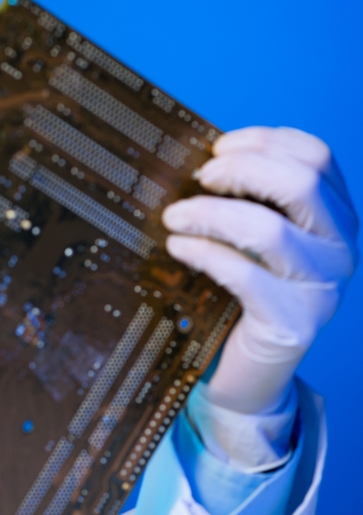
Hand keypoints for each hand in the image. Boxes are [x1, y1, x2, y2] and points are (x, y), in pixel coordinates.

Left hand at [162, 127, 357, 413]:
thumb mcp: (251, 239)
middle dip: (240, 170)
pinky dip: (204, 253)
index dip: (264, 141)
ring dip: (211, 215)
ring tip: (174, 218)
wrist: (249, 373)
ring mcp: (322, 288)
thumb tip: (194, 157)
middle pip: (301, 183)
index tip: (217, 148)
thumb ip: (244, 199)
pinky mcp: (292, 323)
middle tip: (198, 179)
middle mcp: (341, 249)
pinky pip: (244, 275)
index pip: (316, 156)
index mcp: (336, 218)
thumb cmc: (241, 294)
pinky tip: (178, 247)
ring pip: (269, 230)